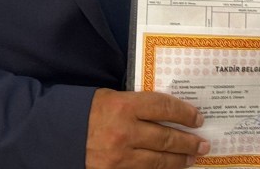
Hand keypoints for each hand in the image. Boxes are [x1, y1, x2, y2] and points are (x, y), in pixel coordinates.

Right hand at [85, 88, 209, 168]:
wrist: (56, 135)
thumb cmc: (84, 111)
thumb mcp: (110, 97)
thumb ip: (136, 104)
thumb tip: (166, 112)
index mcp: (123, 105)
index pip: (163, 107)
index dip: (184, 113)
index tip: (197, 118)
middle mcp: (124, 131)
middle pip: (166, 138)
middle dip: (189, 142)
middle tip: (203, 144)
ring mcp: (120, 157)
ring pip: (159, 161)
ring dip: (179, 161)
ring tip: (192, 158)